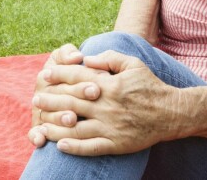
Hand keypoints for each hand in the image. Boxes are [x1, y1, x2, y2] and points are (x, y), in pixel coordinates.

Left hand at [31, 50, 181, 155]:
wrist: (171, 113)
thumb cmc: (150, 86)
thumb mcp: (133, 64)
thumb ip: (110, 58)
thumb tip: (88, 57)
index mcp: (110, 85)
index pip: (78, 77)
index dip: (59, 75)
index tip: (45, 74)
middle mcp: (107, 106)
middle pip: (72, 102)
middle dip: (51, 99)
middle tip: (35, 99)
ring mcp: (110, 126)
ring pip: (76, 128)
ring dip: (56, 126)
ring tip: (41, 124)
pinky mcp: (116, 143)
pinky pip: (91, 147)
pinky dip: (74, 148)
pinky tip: (60, 146)